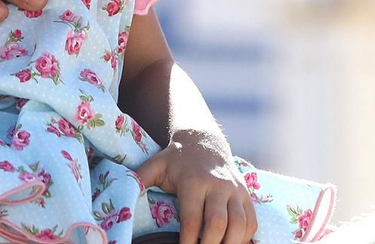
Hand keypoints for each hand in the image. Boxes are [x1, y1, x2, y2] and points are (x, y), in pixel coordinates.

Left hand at [136, 132, 257, 243]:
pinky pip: (251, 221)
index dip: (187, 240)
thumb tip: (123, 193)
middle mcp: (218, 185)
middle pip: (218, 223)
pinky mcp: (246, 194)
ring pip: (240, 224)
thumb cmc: (176, 159)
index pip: (192, 218)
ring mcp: (235, 190)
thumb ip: (140, 179)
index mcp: (194, 181)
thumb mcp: (156, 165)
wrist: (204, 141)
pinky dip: (244, 237)